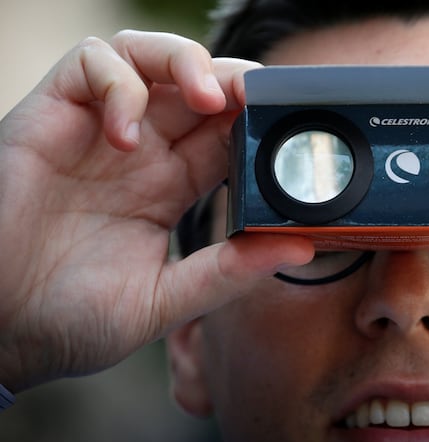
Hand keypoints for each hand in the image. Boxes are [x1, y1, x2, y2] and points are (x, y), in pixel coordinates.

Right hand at [0, 31, 312, 390]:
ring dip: (187, 64)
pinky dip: (119, 84)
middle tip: (261, 99)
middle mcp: (141, 151)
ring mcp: (97, 131)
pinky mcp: (49, 117)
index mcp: (170, 187)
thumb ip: (227, 273)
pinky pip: (90, 64)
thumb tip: (301, 248)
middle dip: (236, 81)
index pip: (226, 132)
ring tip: (209, 99)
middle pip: (198, 85)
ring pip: (149, 56)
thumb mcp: (165, 301)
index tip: (291, 129)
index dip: (259, 120)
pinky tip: (127, 136)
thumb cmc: (71, 320)